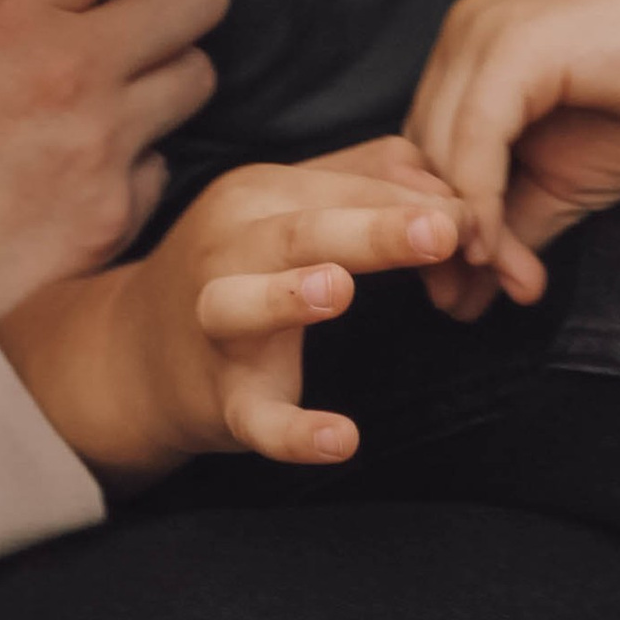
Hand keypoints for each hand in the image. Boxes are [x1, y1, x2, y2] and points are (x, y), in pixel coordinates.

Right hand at [0, 0, 269, 325]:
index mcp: (7, 5)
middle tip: (163, 6)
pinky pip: (160, 170)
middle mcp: (71, 68)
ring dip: (169, 76)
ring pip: (195, 81)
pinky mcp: (108, 223)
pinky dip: (137, 164)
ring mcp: (99, 149)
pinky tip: (88, 172)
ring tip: (122, 89)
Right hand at [0, 138, 466, 482]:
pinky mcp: (219, 399)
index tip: (486, 224)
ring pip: (245, 305)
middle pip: (301, 229)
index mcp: (260, 197)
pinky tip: (343, 438)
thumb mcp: (291, 212)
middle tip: (444, 230)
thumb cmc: (238, 270)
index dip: (420, 205)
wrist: (133, 355)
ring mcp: (215, 323)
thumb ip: (367, 184)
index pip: (347, 188)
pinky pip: (255, 415)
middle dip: (372, 228)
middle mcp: (230, 248)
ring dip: (288, 296)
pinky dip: (294, 430)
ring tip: (338, 290)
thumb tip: (450, 181)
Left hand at [406, 0, 619, 309]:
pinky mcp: (517, 44)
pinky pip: (477, 138)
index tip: (460, 299)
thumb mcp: (563, 181)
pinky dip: (483, 203)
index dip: (434, 230)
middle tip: (468, 308)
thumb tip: (461, 295)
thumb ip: (512, 227)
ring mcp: (485, 32)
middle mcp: (463, 34)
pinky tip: (503, 254)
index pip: (420, 156)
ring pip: (440, 150)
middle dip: (442, 240)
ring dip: (466, 234)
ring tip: (505, 289)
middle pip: (420, 156)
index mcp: (465, 57)